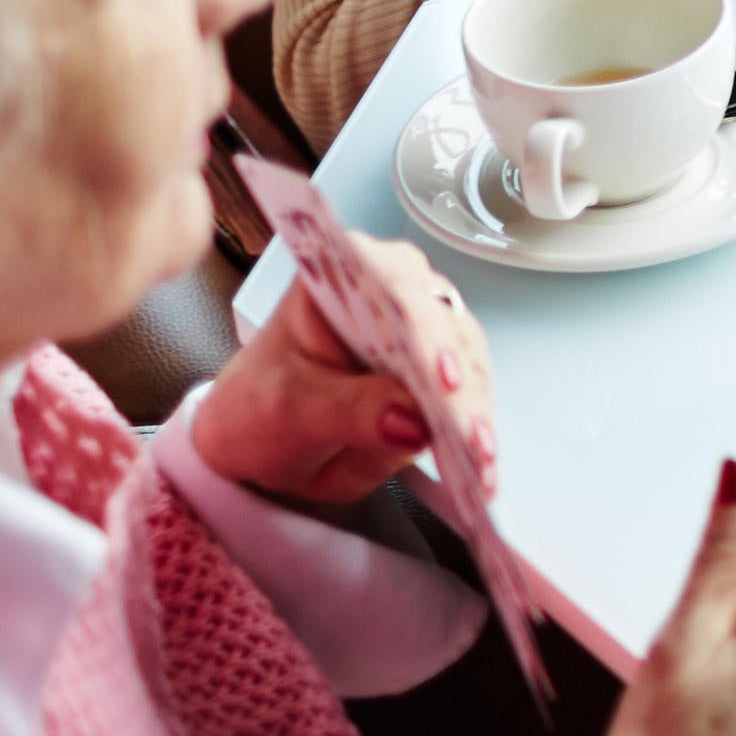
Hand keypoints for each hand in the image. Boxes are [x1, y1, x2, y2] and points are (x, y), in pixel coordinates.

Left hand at [188, 235, 482, 511]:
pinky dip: (475, 431)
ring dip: (475, 410)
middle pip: (445, 324)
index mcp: (345, 272)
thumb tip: (410, 422)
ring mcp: (424, 332)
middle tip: (466, 431)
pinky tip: (480, 463)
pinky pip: (470, 397)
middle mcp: (395, 291)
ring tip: (478, 457)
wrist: (256, 443)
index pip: (396, 288)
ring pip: (469, 361)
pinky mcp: (442, 375)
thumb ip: (346, 410)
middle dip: (459, 379)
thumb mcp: (286, 408)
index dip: (424, 328)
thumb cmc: (256, 407)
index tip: (440, 376)